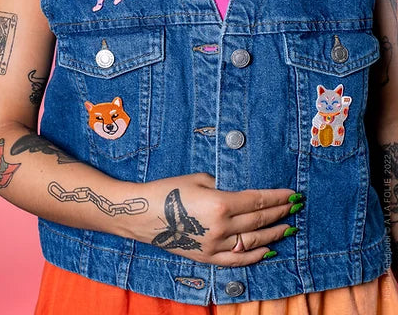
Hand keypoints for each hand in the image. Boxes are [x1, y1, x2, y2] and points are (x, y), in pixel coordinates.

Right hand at [122, 172, 299, 266]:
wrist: (142, 215)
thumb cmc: (168, 190)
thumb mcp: (198, 179)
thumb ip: (223, 185)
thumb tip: (239, 191)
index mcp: (221, 203)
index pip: (258, 200)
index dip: (278, 198)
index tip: (292, 194)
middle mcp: (222, 227)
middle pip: (259, 220)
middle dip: (280, 213)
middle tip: (296, 207)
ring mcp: (215, 245)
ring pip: (253, 242)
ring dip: (273, 234)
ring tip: (288, 228)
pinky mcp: (207, 257)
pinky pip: (237, 260)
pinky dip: (255, 256)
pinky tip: (268, 251)